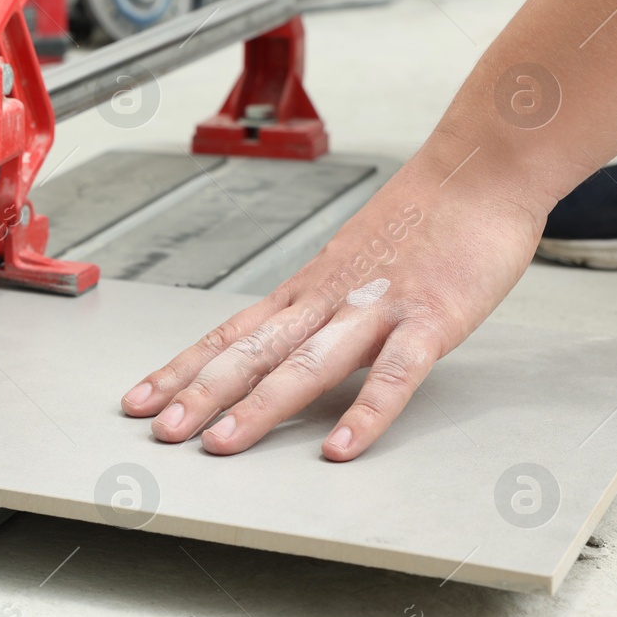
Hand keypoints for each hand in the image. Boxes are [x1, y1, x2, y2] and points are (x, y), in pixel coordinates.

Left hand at [119, 148, 545, 459]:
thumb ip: (315, 310)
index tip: (139, 399)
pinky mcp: (430, 319)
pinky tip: (342, 446)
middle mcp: (326, 299)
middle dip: (200, 393)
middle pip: (253, 352)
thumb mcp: (347, 265)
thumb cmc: (419, 222)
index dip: (182, 369)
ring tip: (221, 442)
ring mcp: (375, 309)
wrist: (477, 170)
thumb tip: (277, 348)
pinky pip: (394, 374)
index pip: (229, 335)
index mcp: (305, 291)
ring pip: (307, 363)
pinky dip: (367, 411)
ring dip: (260, 405)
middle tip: (160, 431)